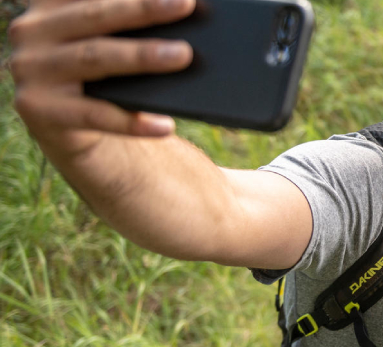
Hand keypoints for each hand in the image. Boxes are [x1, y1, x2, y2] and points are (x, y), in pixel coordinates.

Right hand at [9, 0, 195, 156]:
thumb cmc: (103, 73)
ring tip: (183, 55)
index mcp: (50, 3)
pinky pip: (93, 113)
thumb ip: (127, 20)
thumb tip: (182, 8)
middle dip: (143, 9)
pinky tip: (164, 124)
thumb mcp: (109, 39)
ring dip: (141, 56)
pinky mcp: (36, 108)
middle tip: (185, 4)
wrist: (74, 131)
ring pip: (94, 57)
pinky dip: (131, 121)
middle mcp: (33, 30)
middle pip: (96, 15)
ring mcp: (30, 68)